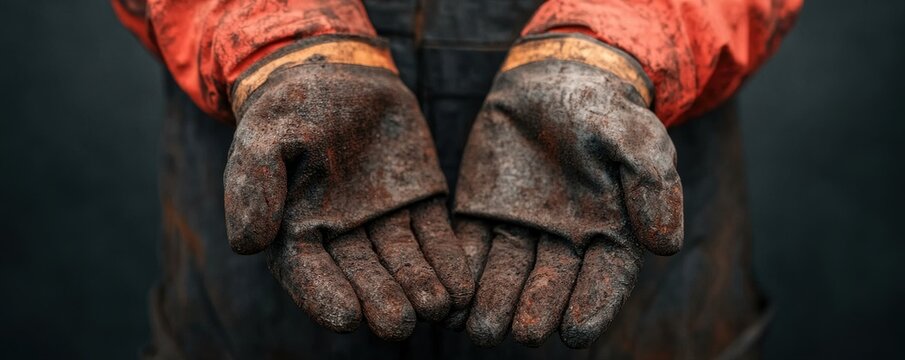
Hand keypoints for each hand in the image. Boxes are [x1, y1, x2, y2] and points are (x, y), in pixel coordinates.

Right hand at [223, 39, 472, 339]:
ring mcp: (385, 221)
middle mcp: (344, 235)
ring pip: (404, 260)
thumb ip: (254, 185)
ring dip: (420, 285)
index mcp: (298, 229)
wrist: (339, 75)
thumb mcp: (264, 135)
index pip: (310, 272)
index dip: (325, 295)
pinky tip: (462, 284)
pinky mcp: (421, 202)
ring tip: (438, 307)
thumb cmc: (291, 108)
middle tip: (399, 324)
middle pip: (364, 274)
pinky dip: (449, 260)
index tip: (345, 317)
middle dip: (382, 299)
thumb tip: (246, 243)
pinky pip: (436, 235)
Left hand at [452, 34, 682, 347]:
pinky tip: (451, 301)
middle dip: (536, 311)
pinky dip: (462, 275)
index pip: (603, 281)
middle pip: (550, 286)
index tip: (576, 333)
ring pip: (507, 275)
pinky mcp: (482, 216)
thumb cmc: (603, 111)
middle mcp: (563, 243)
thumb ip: (652, 185)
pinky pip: (471, 251)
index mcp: (608, 233)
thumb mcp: (637, 137)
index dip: (592, 307)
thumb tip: (665, 245)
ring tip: (481, 328)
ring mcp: (520, 232)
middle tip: (522, 332)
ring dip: (494, 303)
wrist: (553, 81)